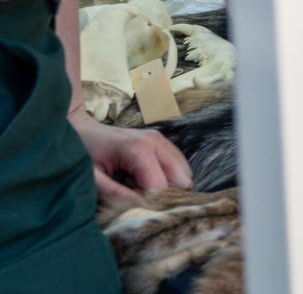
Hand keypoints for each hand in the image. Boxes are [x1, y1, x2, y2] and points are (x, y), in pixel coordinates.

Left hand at [70, 110, 192, 200]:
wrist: (80, 129)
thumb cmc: (82, 152)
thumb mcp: (92, 177)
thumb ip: (114, 193)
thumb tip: (137, 210)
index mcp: (139, 149)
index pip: (161, 186)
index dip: (149, 203)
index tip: (130, 207)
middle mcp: (156, 142)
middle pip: (182, 179)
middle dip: (164, 196)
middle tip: (138, 199)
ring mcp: (161, 140)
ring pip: (184, 174)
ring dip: (167, 187)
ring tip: (138, 188)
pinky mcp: (162, 142)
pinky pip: (178, 167)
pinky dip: (167, 179)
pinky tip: (144, 180)